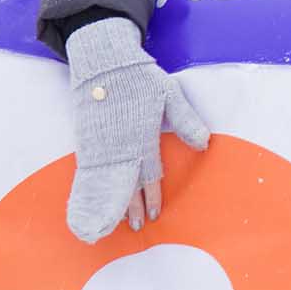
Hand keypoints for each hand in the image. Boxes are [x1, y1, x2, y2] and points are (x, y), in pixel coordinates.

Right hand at [64, 16, 209, 243]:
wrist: (103, 62)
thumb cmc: (139, 77)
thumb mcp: (169, 94)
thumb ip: (186, 120)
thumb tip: (205, 143)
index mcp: (143, 138)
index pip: (150, 175)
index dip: (152, 196)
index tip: (154, 214)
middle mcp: (121, 147)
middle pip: (127, 185)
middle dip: (131, 208)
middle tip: (135, 227)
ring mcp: (101, 146)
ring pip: (107, 183)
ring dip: (111, 204)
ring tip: (113, 224)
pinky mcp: (85, 141)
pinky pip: (88, 174)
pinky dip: (90, 191)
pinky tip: (91, 202)